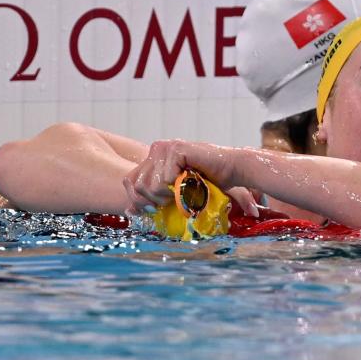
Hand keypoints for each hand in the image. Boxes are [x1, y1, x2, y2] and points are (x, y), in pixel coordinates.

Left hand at [122, 139, 247, 214]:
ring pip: (150, 184)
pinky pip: (165, 178)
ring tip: (181, 192)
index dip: (138, 200)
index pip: (129, 181)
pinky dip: (178, 187)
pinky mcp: (176, 149)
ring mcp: (165, 147)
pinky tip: (190, 182)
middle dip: (153, 200)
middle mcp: (156, 149)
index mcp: (153, 158)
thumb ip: (151, 199)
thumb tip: (129, 212)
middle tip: (170, 201)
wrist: (231, 169)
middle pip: (137, 185)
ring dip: (167, 195)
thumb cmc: (207, 182)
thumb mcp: (173, 193)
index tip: (154, 209)